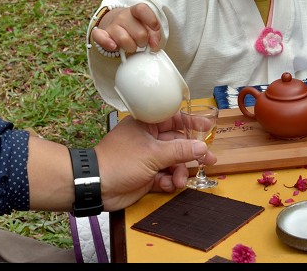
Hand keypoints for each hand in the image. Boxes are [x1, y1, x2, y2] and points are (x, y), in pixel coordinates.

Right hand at [91, 4, 161, 53]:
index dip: (151, 19)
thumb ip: (154, 34)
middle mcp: (122, 16)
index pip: (142, 9)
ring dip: (131, 47)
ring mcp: (112, 25)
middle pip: (139, 33)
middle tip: (141, 42)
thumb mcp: (146, 26)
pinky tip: (114, 46)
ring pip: (124, 40)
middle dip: (143, 42)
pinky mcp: (101, 33)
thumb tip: (154, 44)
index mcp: (134, 11)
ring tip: (131, 46)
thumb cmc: (133, 26)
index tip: (155, 28)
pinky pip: (100, 37)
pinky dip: (107, 43)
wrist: (113, 23)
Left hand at [96, 114, 212, 209]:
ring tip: (179, 181)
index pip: (172, 119)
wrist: (98, 186)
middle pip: (176, 143)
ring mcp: (147, 158)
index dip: (190, 123)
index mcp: (146, 125)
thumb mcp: (153, 153)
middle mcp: (147, 139)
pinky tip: (167, 185)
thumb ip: (180, 150)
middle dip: (191, 153)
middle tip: (208, 161)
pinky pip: (165, 176)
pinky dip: (168, 181)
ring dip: (179, 172)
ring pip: (173, 162)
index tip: (207, 128)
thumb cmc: (120, 161)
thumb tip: (201, 147)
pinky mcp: (146, 176)